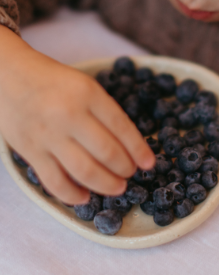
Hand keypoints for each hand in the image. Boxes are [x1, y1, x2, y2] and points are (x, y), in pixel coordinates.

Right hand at [0, 27, 155, 204]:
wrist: (10, 77)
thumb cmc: (56, 82)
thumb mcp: (87, 87)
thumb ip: (105, 112)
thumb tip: (129, 145)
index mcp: (88, 94)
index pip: (121, 127)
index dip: (139, 149)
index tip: (149, 163)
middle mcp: (69, 115)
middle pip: (106, 151)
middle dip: (125, 168)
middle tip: (131, 174)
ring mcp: (48, 135)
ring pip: (84, 171)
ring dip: (106, 184)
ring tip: (118, 188)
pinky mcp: (30, 151)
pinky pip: (54, 181)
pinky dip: (72, 194)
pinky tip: (86, 197)